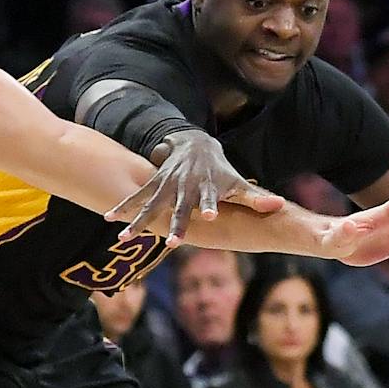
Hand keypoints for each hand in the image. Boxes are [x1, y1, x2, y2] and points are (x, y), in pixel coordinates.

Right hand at [110, 129, 284, 243]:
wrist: (195, 144)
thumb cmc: (219, 171)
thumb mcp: (237, 182)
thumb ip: (255, 198)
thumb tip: (279, 206)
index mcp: (207, 188)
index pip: (210, 199)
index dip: (210, 206)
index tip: (211, 216)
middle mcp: (185, 187)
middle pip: (179, 208)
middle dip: (175, 224)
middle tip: (171, 244)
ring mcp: (167, 184)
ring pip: (152, 204)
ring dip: (139, 220)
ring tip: (125, 238)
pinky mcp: (153, 183)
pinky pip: (137, 196)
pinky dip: (124, 206)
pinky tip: (109, 218)